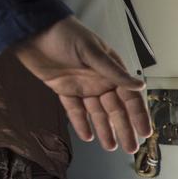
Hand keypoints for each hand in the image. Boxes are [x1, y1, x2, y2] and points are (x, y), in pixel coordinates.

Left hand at [12, 16, 151, 153]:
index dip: (138, 115)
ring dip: (104, 130)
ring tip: (110, 147)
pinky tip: (87, 136)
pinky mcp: (64, 90)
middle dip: (123, 129)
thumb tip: (140, 86)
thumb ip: (114, 72)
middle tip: (130, 148)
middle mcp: (100, 81)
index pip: (129, 97)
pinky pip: (75, 110)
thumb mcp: (92, 51)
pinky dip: (81, 122)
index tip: (145, 132)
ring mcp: (82, 86)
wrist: (32, 30)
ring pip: (97, 113)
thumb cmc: (66, 34)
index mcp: (111, 71)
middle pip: (115, 110)